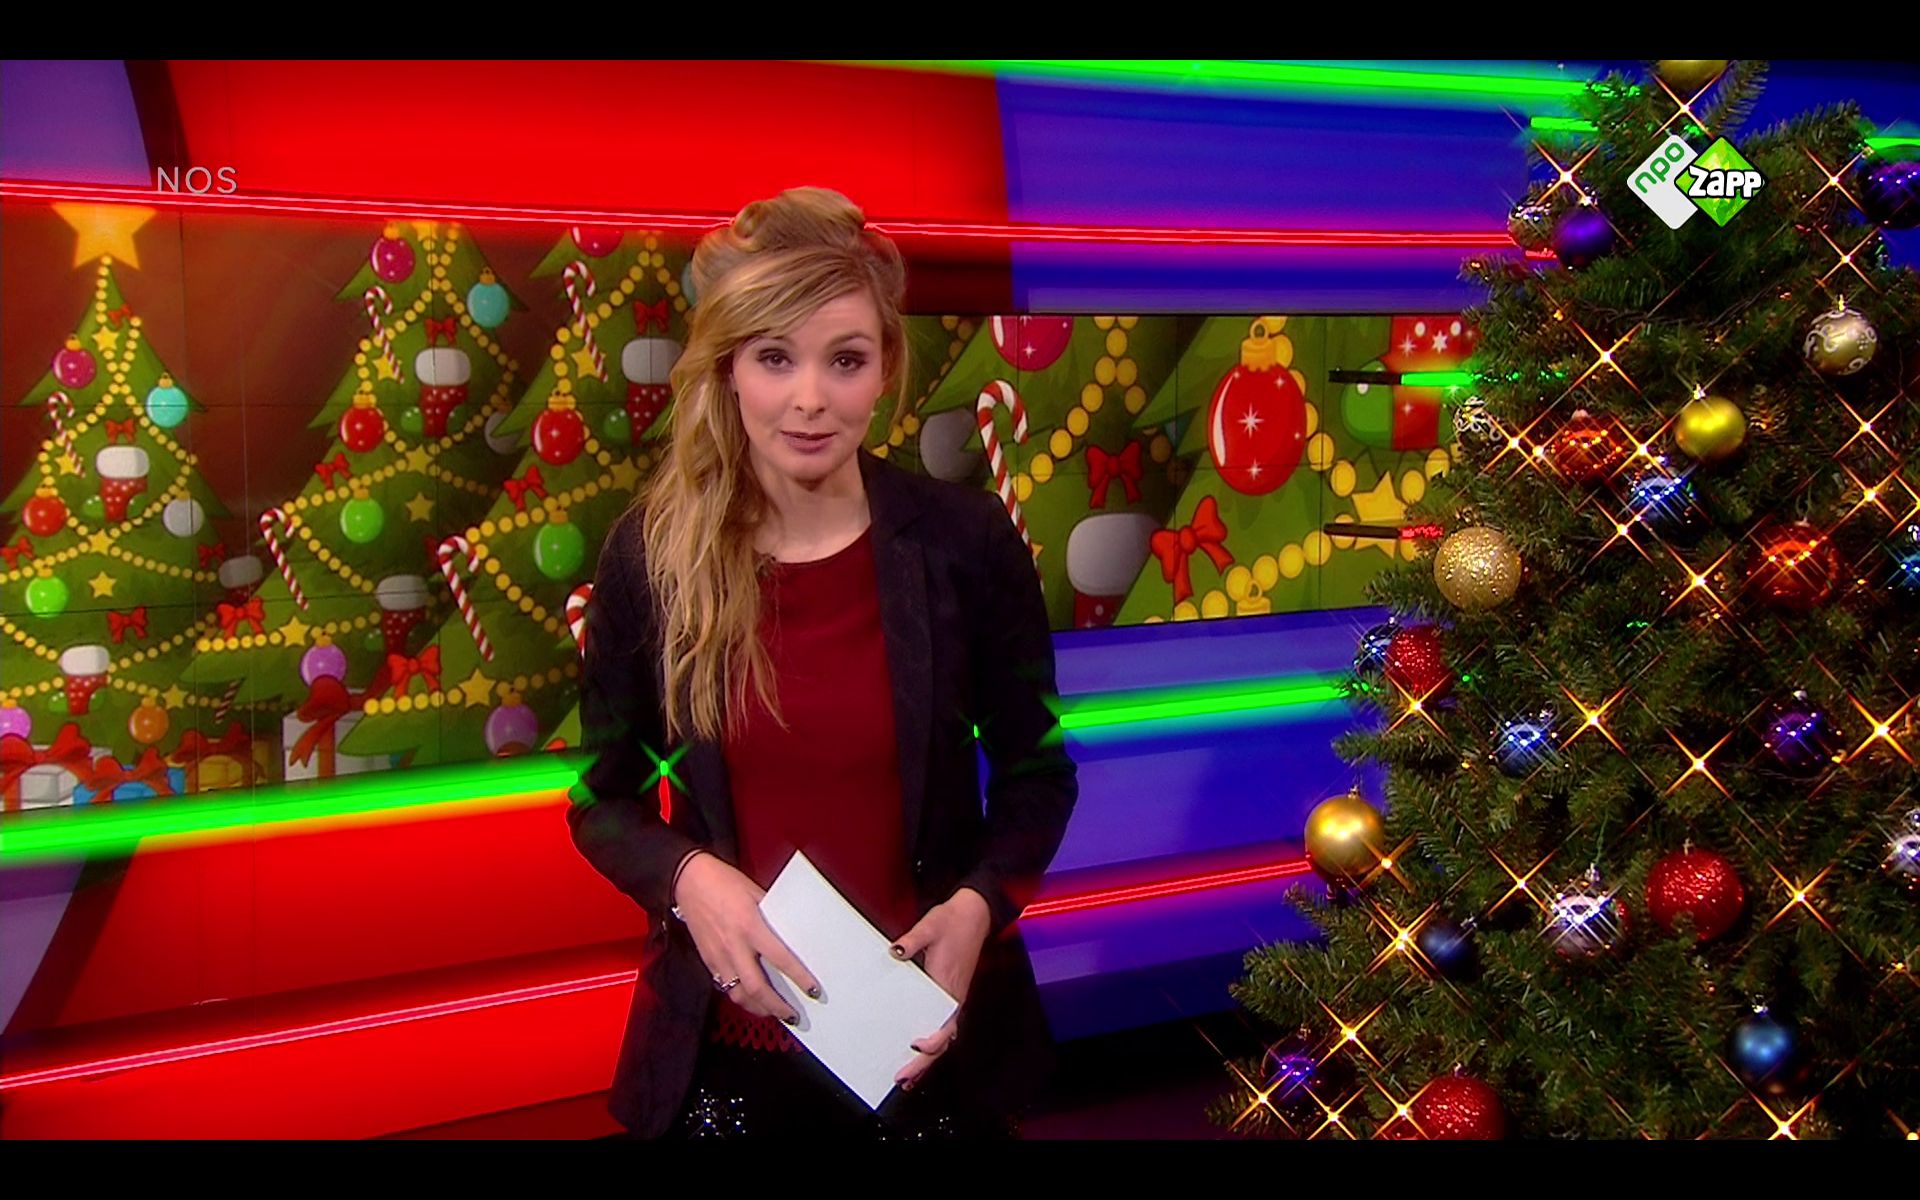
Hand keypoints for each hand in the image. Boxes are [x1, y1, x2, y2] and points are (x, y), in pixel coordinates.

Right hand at [673, 853, 820, 1022]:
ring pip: (738, 994)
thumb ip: (772, 917)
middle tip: (793, 1016)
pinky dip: (740, 997)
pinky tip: (751, 999)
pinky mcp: (707, 959)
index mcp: (751, 926)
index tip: (812, 990)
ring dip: (758, 1008)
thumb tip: (790, 934)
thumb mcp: (756, 893)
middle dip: (777, 1007)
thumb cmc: (723, 882)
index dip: (799, 978)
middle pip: (757, 988)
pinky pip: (725, 986)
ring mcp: (718, 955)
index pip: (781, 959)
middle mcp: (734, 945)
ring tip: (773, 1013)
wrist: (688, 879)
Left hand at [890, 887, 991, 1091]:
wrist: (975, 914)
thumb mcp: (929, 926)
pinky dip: (932, 1044)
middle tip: (903, 1078)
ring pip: (944, 1038)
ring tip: (908, 1076)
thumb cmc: (952, 921)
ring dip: (927, 1059)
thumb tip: (895, 951)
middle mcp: (954, 997)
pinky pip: (943, 1026)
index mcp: (949, 985)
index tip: (916, 1047)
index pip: (946, 1026)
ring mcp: (953, 998)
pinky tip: (919, 1051)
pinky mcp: (950, 994)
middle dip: (924, 1064)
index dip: (933, 1042)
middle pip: (943, 1041)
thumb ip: (911, 940)